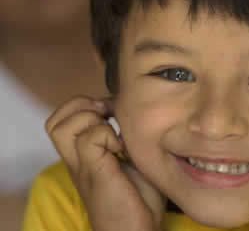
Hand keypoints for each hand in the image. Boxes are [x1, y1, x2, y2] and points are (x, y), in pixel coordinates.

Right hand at [45, 96, 165, 230]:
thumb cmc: (139, 199)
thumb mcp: (133, 162)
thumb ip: (127, 139)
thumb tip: (130, 114)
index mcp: (83, 157)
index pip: (62, 121)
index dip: (83, 105)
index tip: (110, 111)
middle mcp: (77, 160)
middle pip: (55, 121)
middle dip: (81, 106)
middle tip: (106, 115)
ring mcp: (83, 167)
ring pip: (64, 126)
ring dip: (90, 119)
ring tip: (112, 131)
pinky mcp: (96, 172)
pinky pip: (90, 139)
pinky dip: (107, 135)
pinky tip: (122, 148)